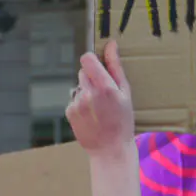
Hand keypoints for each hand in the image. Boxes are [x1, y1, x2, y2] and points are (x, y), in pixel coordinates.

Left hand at [67, 40, 134, 156]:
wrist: (110, 150)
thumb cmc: (123, 122)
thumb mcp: (126, 93)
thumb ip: (116, 67)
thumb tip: (111, 44)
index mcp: (105, 87)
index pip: (87, 59)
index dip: (92, 60)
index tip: (99, 66)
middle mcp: (88, 93)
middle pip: (83, 72)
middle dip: (92, 77)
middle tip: (104, 93)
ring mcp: (77, 103)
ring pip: (79, 86)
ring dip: (87, 92)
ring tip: (99, 109)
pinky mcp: (69, 112)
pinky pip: (74, 99)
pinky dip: (81, 104)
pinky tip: (92, 116)